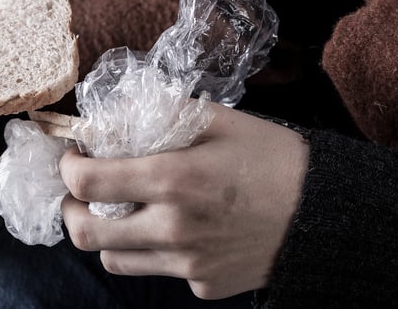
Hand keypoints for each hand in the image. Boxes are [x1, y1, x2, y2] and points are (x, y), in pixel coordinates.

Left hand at [59, 103, 308, 298]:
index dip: (69, 166)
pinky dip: (157, 251)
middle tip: (84, 190)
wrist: (328, 214)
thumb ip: (162, 112)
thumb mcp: (219, 119)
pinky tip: (182, 229)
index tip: (77, 156)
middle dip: (73, 208)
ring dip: (109, 233)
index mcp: (171, 180)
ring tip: (126, 209)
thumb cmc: (274, 158)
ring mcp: (187, 264)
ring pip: (115, 258)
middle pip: (85, 232)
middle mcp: (171, 228)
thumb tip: (114, 115)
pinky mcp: (204, 285)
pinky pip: (161, 271)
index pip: (87, 181)